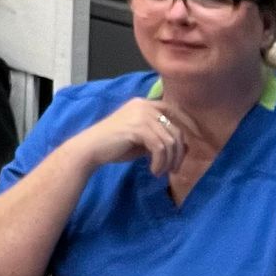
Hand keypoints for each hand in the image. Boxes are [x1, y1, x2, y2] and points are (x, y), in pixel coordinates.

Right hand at [70, 98, 199, 176]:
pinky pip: (160, 148)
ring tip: (161, 172)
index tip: (186, 148)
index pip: (173, 112)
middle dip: (178, 153)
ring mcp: (141, 115)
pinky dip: (160, 162)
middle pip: (175, 129)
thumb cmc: (113, 145)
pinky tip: (153, 170)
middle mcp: (144, 105)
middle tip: (174, 169)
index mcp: (143, 104)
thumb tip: (184, 147)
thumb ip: (159, 137)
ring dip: (168, 161)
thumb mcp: (141, 139)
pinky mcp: (138, 128)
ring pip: (170, 141)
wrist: (90, 148)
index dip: (185, 128)